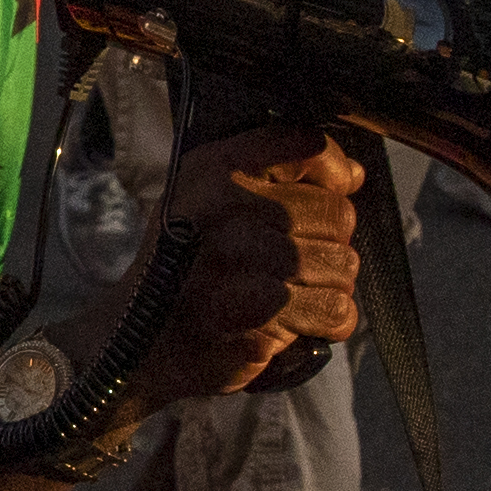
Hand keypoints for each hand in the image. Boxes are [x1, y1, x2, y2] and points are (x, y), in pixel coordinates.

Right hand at [109, 128, 364, 407]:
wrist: (138, 343)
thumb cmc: (185, 270)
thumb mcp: (207, 202)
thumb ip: (276, 179)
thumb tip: (353, 175)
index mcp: (212, 170)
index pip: (307, 147)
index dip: (334, 173)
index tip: (331, 192)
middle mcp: (223, 207)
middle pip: (336, 213)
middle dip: (329, 245)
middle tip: (291, 265)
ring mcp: (238, 259)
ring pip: (342, 263)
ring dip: (329, 287)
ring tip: (289, 294)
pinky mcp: (257, 311)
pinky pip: (333, 309)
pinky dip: (328, 321)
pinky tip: (297, 321)